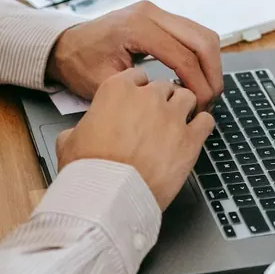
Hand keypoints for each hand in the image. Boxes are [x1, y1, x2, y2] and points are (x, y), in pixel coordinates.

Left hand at [46, 1, 222, 111]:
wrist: (65, 46)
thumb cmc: (80, 65)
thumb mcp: (106, 85)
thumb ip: (141, 93)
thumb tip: (177, 104)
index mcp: (137, 28)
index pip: (184, 57)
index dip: (198, 86)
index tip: (200, 108)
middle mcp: (151, 14)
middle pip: (202, 41)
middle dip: (212, 75)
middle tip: (210, 102)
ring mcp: (157, 13)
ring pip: (203, 35)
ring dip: (211, 65)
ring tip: (206, 93)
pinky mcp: (160, 18)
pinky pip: (193, 35)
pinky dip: (201, 58)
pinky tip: (196, 80)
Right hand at [56, 68, 214, 208]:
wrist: (109, 197)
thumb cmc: (89, 171)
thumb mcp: (69, 141)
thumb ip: (80, 128)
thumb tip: (79, 133)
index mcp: (117, 90)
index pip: (136, 76)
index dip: (138, 90)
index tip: (139, 101)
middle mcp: (148, 98)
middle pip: (163, 86)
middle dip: (161, 100)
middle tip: (157, 117)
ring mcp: (172, 117)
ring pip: (188, 97)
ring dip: (184, 107)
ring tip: (178, 121)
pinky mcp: (190, 140)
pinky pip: (206, 121)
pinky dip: (202, 125)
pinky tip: (195, 133)